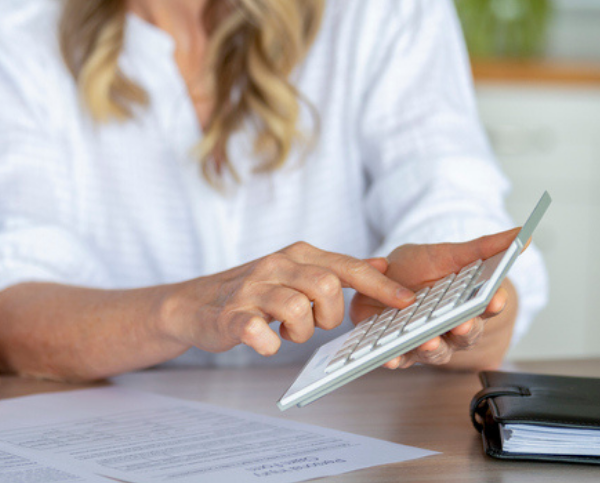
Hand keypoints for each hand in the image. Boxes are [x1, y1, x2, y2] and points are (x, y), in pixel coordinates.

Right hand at [166, 242, 415, 356]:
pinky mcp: (230, 317)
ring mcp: (250, 291)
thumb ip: (337, 268)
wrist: (193, 304)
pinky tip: (266, 342)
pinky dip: (269, 344)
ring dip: (300, 331)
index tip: (407, 302)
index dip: (379, 286)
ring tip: (287, 331)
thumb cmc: (252, 291)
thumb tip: (382, 262)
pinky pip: (259, 333)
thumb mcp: (296, 272)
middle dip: (331, 315)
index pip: (346, 267)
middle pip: (326, 287)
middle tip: (316, 323)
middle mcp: (274, 266)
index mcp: (295, 254)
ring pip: (296, 310)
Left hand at [350, 229, 521, 368]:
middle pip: (466, 335)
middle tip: (461, 325)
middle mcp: (451, 327)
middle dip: (466, 331)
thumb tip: (522, 236)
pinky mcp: (401, 349)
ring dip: (434, 349)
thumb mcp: (448, 253)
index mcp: (468, 304)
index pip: (487, 307)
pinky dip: (396, 360)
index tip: (495, 299)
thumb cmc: (418, 267)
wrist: (379, 276)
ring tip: (428, 342)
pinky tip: (390, 357)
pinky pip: (400, 359)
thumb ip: (483, 248)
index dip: (493, 305)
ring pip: (437, 352)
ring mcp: (427, 340)